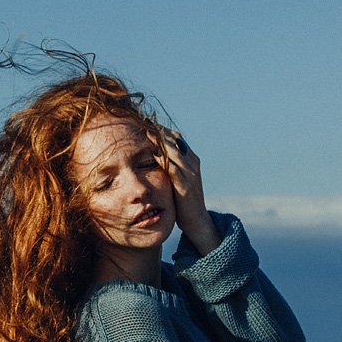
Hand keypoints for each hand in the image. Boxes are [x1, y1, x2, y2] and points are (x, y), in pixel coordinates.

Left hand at [155, 126, 220, 253]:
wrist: (197, 221)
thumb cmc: (184, 201)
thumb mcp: (178, 179)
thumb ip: (171, 166)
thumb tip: (156, 154)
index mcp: (191, 160)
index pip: (177, 138)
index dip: (162, 129)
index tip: (147, 122)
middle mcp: (192, 164)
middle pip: (175, 141)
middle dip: (159, 131)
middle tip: (144, 121)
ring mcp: (190, 175)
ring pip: (175, 152)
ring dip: (160, 141)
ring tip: (146, 131)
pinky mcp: (185, 187)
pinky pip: (174, 170)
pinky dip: (165, 160)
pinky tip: (154, 154)